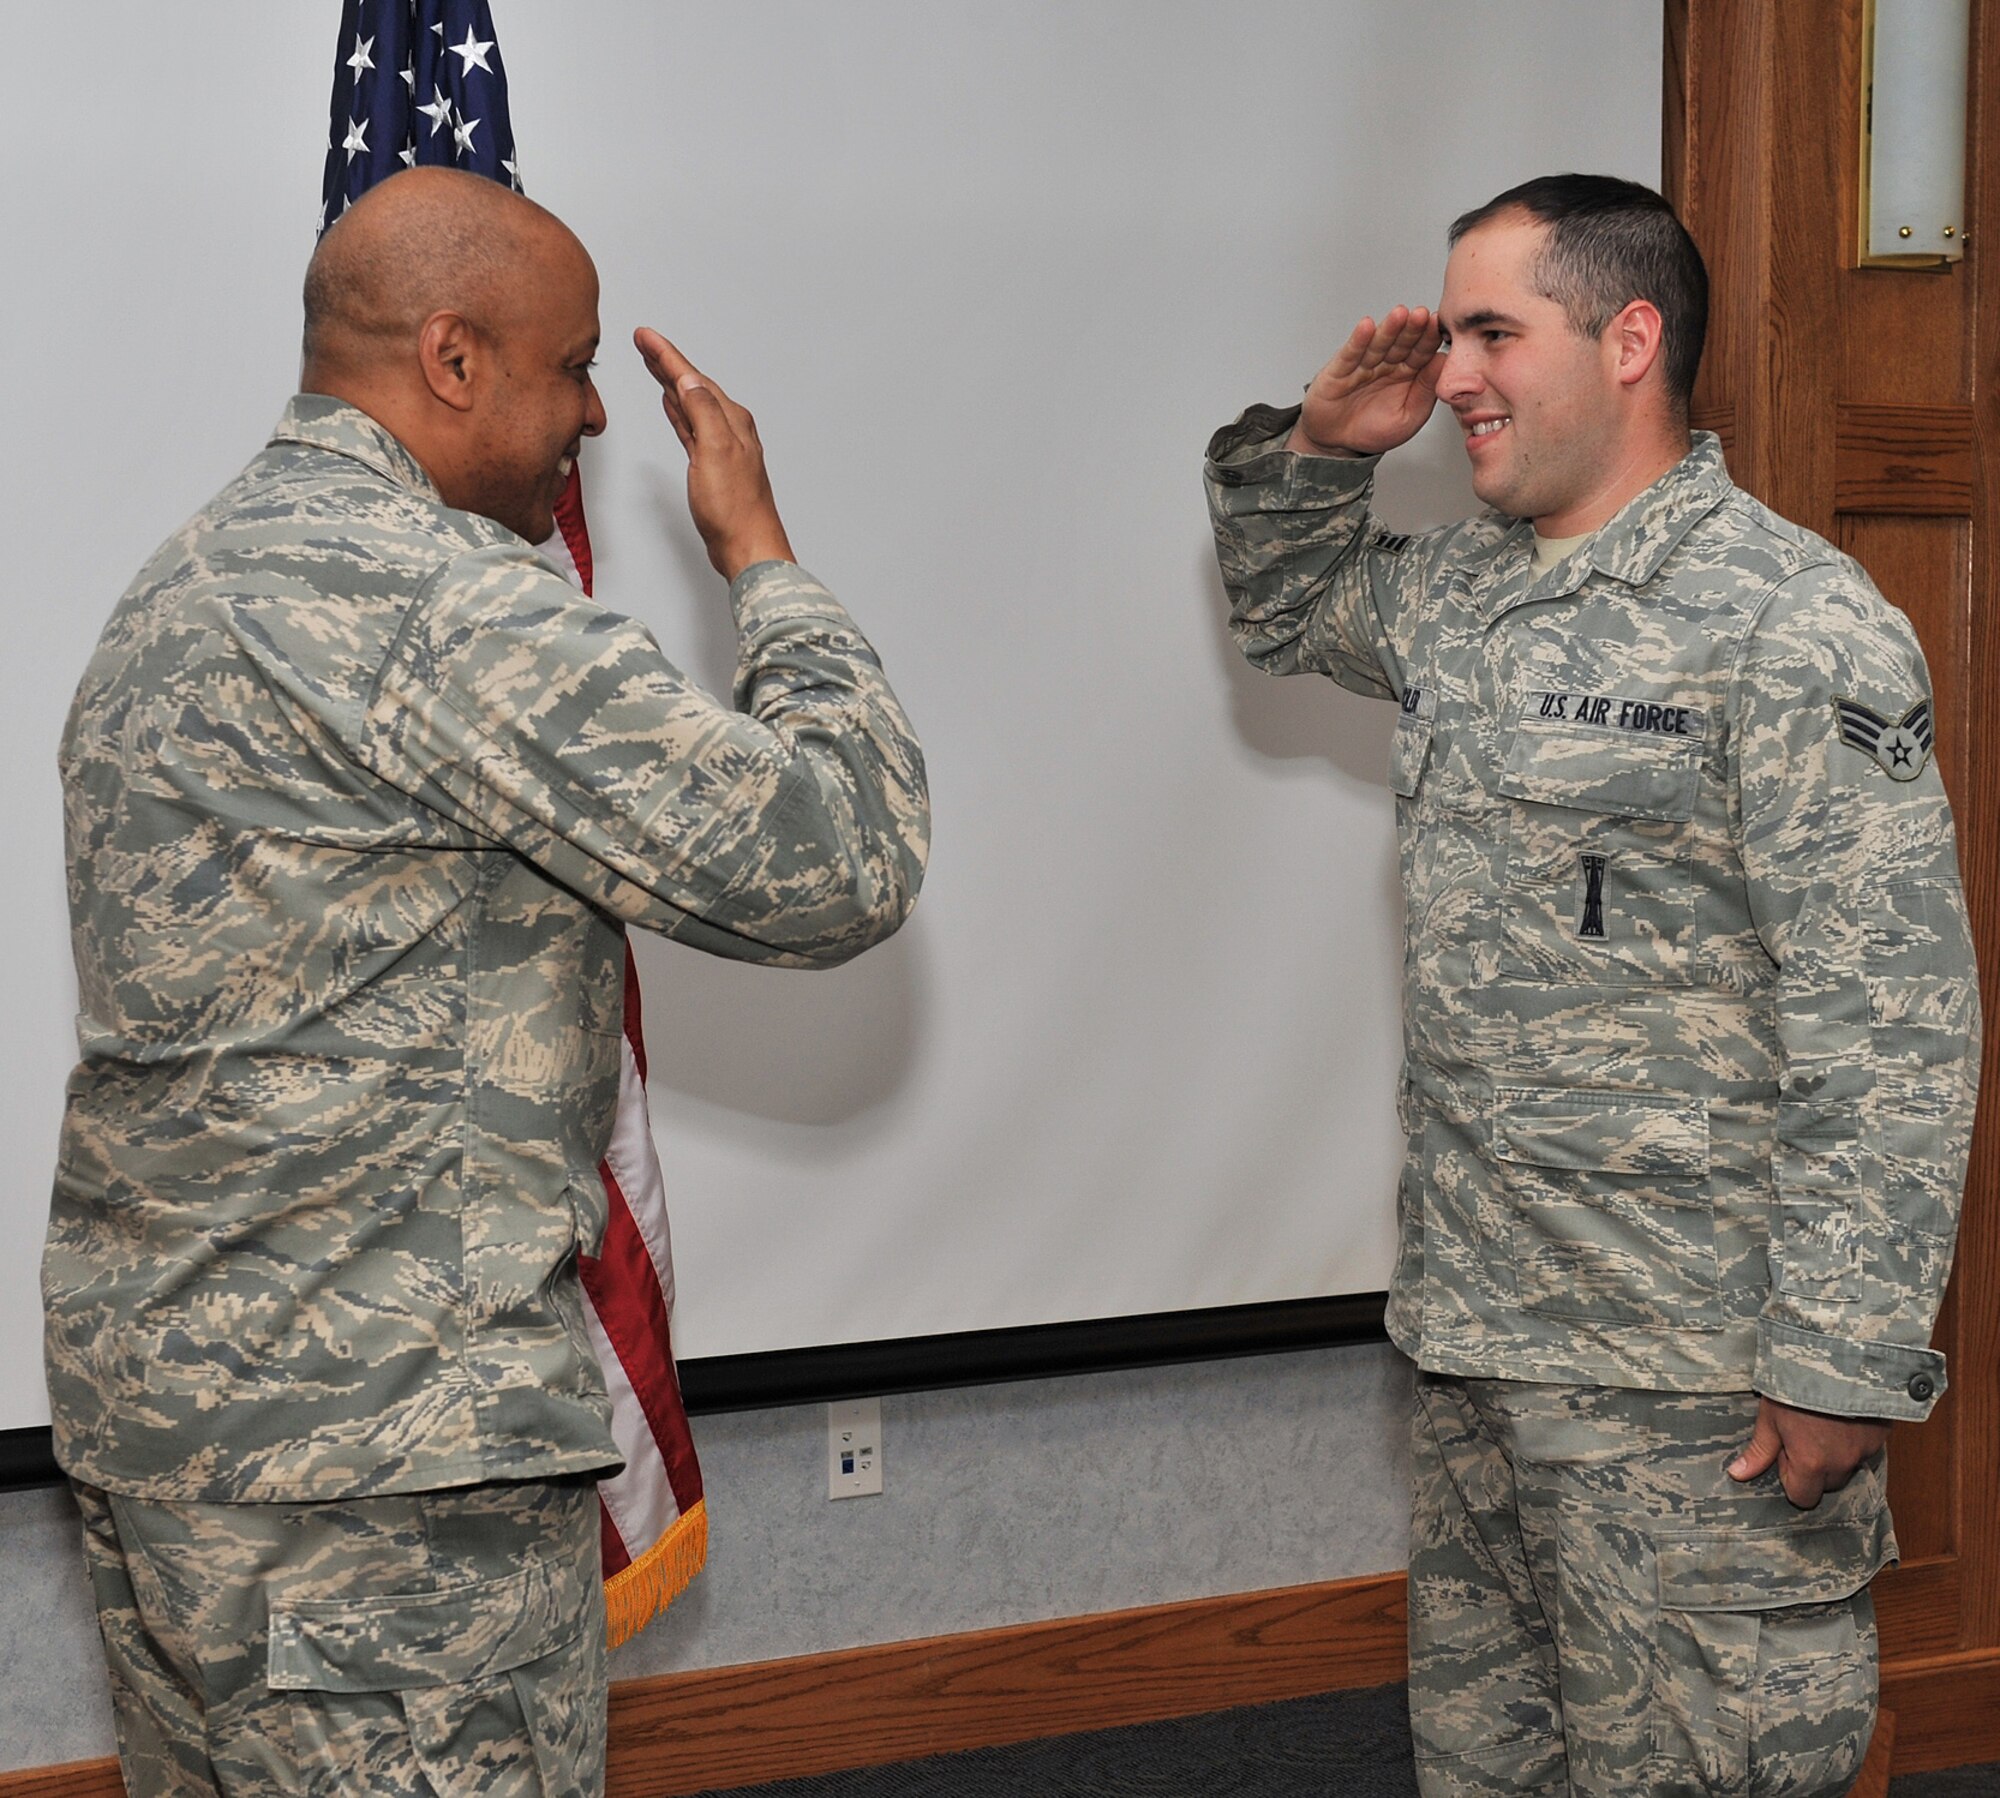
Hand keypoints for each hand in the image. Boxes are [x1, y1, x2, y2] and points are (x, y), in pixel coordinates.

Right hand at [633, 328, 794, 580]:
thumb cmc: (734, 508)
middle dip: (666, 363)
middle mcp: (729, 429)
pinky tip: (672, 405)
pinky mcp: (712, 466)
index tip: (645, 336)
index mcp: (731, 420)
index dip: (666, 355)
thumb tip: (689, 380)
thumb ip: (703, 412)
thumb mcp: (715, 451)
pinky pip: (692, 427)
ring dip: (671, 385)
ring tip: (653, 365)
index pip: (692, 378)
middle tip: (643, 342)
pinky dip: (679, 412)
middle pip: (692, 386)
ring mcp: (721, 447)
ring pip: (690, 405)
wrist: (747, 547)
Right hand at [1289, 305, 1443, 458]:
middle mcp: (1386, 365)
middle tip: (1422, 314)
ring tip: (1400, 314)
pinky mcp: (1339, 370)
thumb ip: (1426, 390)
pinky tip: (1366, 327)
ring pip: (1378, 344)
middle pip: (1401, 343)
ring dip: (1389, 329)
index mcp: (1407, 374)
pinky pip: (1350, 354)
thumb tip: (1443, 361)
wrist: (1337, 444)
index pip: (1421, 352)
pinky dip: (1358, 340)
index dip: (1429, 338)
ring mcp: (1363, 366)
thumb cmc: (1372, 431)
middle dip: (1412, 328)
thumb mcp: (1409, 417)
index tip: (1439, 325)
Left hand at [1727, 1397, 1890, 1509]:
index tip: (1787, 1453)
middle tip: (1804, 1434)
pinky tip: (1843, 1416)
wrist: (1835, 1355)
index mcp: (1811, 1463)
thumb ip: (1760, 1451)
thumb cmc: (1796, 1385)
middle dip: (1815, 1467)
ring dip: (1836, 1454)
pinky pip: (1866, 1448)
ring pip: (1848, 1466)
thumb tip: (1737, 1474)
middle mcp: (1842, 1463)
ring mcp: (1865, 1450)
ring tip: (1823, 1421)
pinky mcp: (1881, 1435)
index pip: (1803, 1497)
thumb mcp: (1770, 1416)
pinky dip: (1855, 1439)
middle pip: (1828, 1484)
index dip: (1791, 1478)